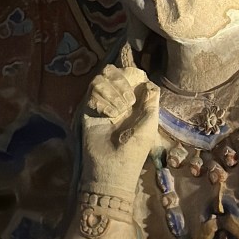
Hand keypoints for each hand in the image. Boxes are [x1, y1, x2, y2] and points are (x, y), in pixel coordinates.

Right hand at [81, 63, 159, 196]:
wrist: (113, 168)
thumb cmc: (134, 149)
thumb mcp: (149, 124)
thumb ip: (151, 102)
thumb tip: (149, 82)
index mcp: (132, 101)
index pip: (129, 75)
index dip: (132, 75)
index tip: (138, 84)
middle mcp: (115, 99)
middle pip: (112, 71)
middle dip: (121, 81)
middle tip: (128, 101)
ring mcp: (100, 104)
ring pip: (100, 79)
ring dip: (112, 93)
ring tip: (119, 111)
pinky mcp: (87, 111)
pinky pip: (91, 94)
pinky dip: (102, 102)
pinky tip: (109, 116)